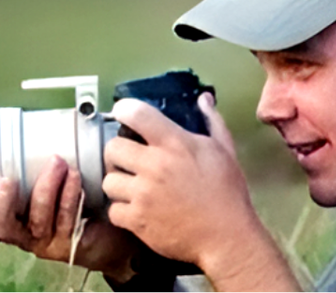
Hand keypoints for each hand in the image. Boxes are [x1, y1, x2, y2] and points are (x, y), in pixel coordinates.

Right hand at [0, 155, 137, 281]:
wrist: (113, 229)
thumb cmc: (80, 201)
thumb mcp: (53, 182)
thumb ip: (38, 165)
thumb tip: (35, 126)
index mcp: (16, 220)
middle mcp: (26, 233)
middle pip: (2, 227)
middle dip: (3, 203)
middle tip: (8, 180)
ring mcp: (47, 241)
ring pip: (37, 219)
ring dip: (45, 189)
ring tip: (59, 164)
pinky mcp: (70, 243)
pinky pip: (66, 219)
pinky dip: (68, 197)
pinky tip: (75, 180)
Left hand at [103, 93, 299, 290]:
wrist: (226, 236)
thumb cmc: (227, 193)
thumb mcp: (224, 151)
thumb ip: (212, 121)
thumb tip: (204, 99)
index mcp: (175, 144)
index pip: (136, 113)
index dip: (124, 109)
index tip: (124, 114)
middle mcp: (155, 165)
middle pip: (112, 148)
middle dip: (118, 153)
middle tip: (129, 161)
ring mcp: (143, 194)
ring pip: (108, 181)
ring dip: (118, 184)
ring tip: (132, 189)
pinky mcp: (137, 220)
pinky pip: (113, 210)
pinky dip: (122, 211)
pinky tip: (137, 210)